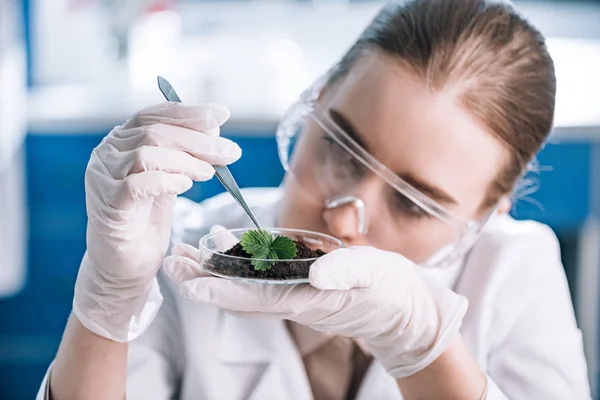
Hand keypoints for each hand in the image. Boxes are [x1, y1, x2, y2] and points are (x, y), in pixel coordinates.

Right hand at [73, 102, 240, 341]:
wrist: (125, 264)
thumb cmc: (147, 220)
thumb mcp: (171, 179)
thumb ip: (185, 155)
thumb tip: (214, 129)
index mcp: (122, 141)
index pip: (155, 115)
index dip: (190, 113)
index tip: (222, 114)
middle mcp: (107, 154)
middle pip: (156, 132)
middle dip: (199, 141)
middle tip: (230, 153)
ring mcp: (103, 178)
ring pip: (147, 153)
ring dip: (186, 162)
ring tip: (209, 174)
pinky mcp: (107, 204)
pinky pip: (136, 184)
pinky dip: (166, 181)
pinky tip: (184, 186)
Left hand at [163, 227, 467, 377]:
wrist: (401, 307)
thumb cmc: (389, 291)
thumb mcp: (375, 275)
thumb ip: (347, 271)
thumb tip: (315, 272)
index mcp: (306, 299)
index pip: (255, 298)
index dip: (221, 290)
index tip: (190, 282)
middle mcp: (292, 299)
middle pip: (238, 293)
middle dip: (204, 279)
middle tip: (172, 260)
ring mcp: (293, 291)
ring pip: (244, 284)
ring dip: (214, 269)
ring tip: (186, 252)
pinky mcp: (298, 282)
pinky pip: (260, 274)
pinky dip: (238, 261)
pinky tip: (225, 242)